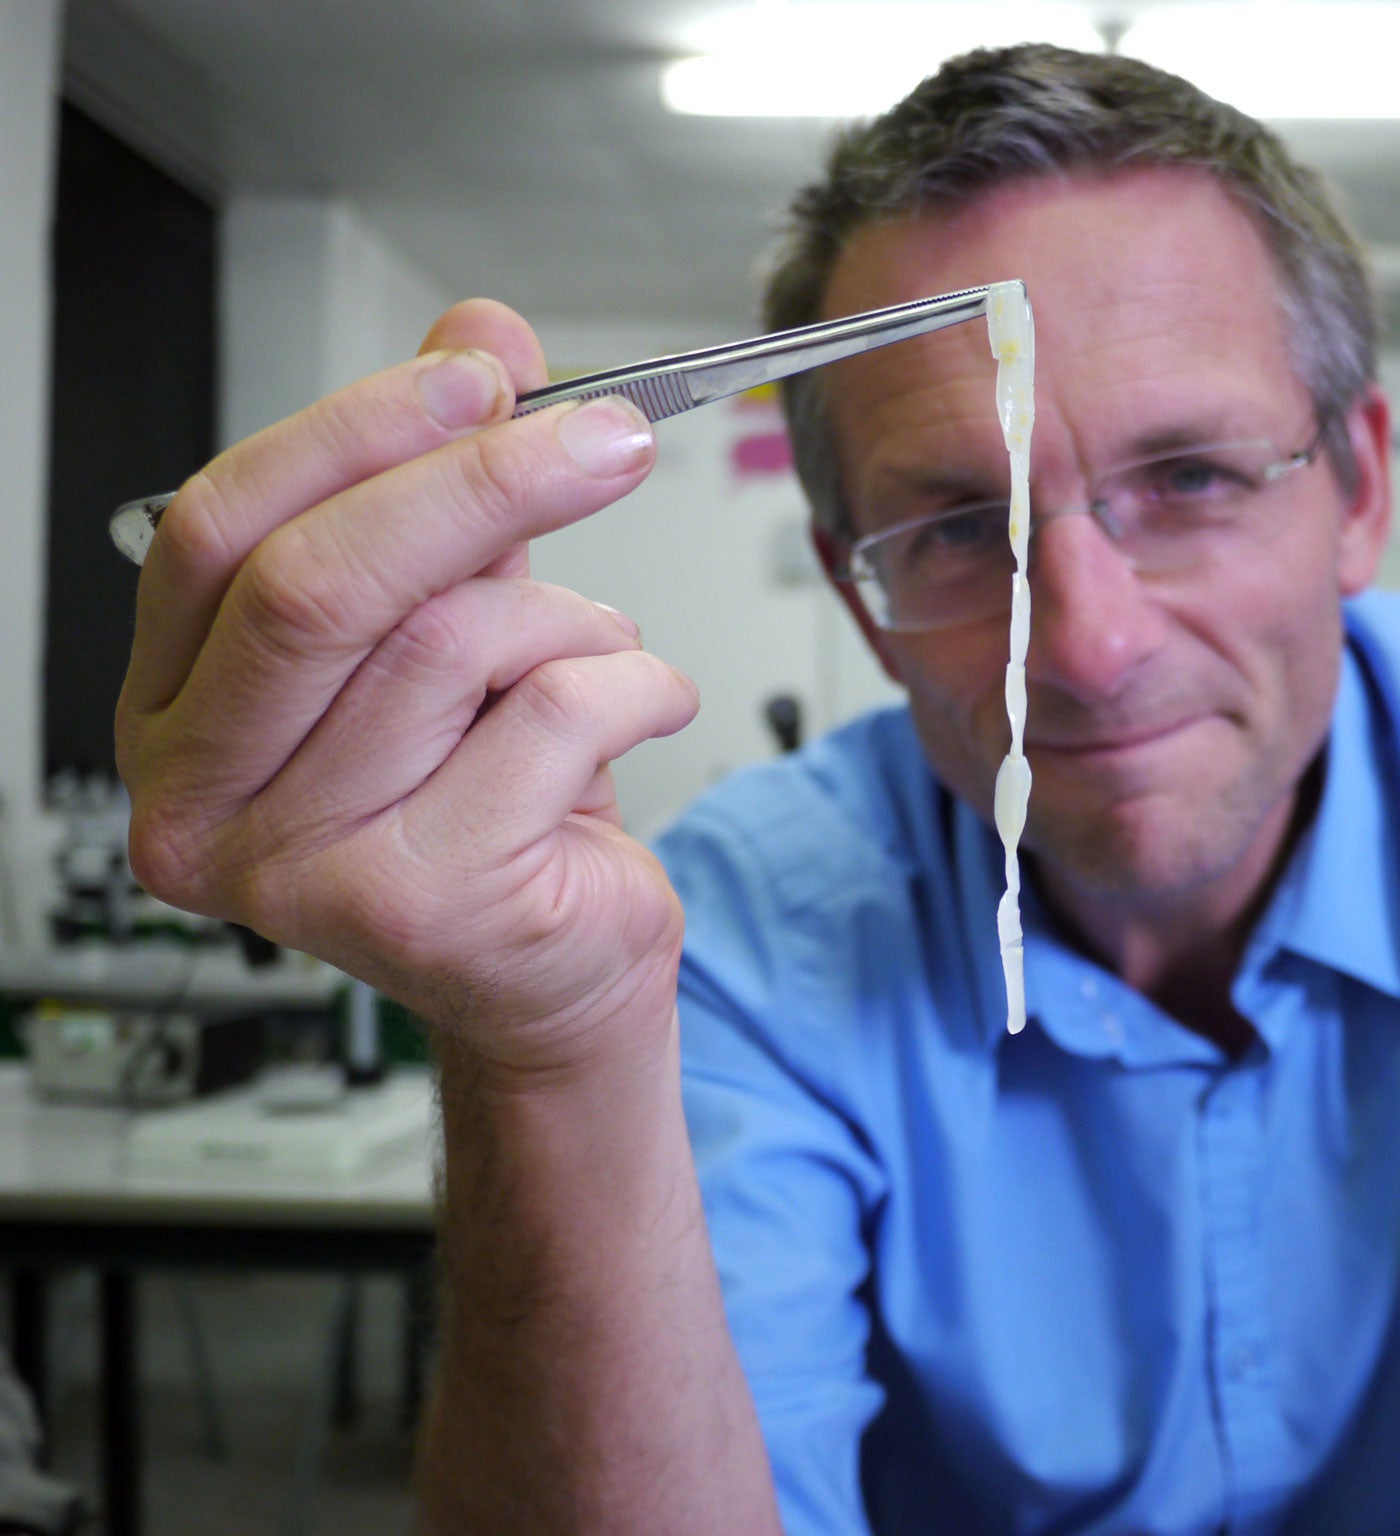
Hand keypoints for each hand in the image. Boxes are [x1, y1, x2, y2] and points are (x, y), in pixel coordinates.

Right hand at [117, 300, 699, 1080]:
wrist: (552, 962)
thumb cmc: (490, 796)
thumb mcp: (456, 611)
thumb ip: (447, 480)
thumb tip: (475, 335)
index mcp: (178, 707)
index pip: (221, 531)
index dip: (354, 433)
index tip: (477, 376)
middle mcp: (203, 797)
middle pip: (318, 584)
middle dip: (480, 482)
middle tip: (602, 436)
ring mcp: (297, 867)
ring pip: (445, 647)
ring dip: (569, 616)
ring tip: (604, 644)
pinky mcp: (418, 908)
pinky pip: (548, 720)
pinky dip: (634, 685)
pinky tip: (645, 703)